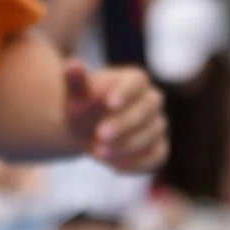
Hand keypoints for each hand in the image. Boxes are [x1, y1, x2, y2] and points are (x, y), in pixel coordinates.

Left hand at [63, 58, 166, 176]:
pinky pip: (156, 156)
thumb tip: (72, 63)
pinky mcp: (158, 148)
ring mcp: (157, 125)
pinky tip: (113, 166)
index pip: (138, 82)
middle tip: (100, 134)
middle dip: (125, 123)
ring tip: (98, 152)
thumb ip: (75, 80)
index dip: (126, 92)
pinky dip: (137, 163)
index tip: (109, 103)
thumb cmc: (84, 107)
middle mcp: (151, 100)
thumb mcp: (76, 94)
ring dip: (127, 145)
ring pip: (152, 134)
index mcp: (135, 80)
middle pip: (148, 108)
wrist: (88, 130)